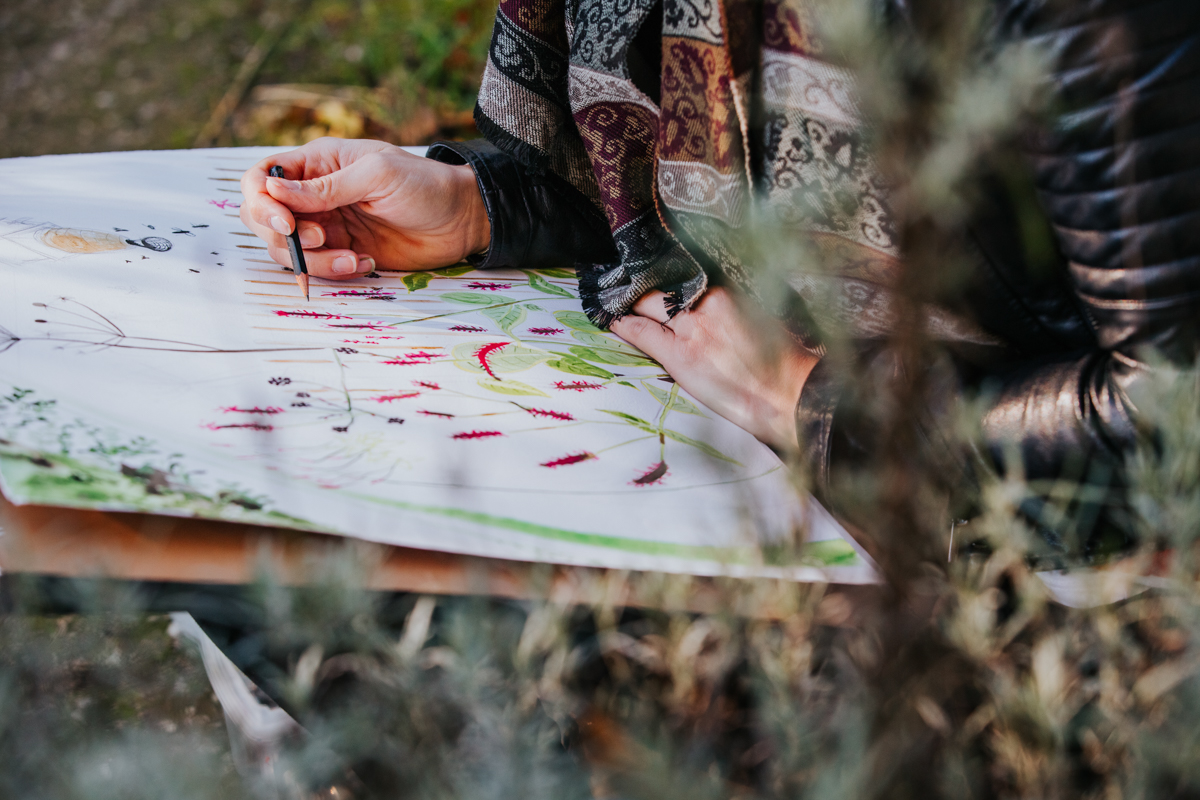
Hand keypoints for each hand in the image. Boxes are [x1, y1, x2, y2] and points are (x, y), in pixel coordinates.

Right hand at [239, 138, 489, 279]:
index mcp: (316, 163)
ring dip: (313, 261)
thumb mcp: (376, 175)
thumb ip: (326, 187)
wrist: (462, 219)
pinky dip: (333, 271)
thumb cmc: (424, 184)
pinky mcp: (343, 252)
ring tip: (352, 259)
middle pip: (263, 219)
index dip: (260, 201)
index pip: (261, 178)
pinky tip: (365, 264)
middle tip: (322, 238)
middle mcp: (314, 194)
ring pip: (289, 250)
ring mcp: (327, 225)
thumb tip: (272, 191)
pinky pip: (318, 268)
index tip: (286, 222)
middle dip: (285, 236)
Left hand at [609, 288, 819, 452]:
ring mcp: (693, 327)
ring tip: (611, 296)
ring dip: (629, 300)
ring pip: (648, 303)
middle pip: (664, 285)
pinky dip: (625, 324)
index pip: (685, 274)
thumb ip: (731, 309)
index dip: (665, 274)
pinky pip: (642, 332)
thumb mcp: (760, 320)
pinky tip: (612, 319)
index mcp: (728, 292)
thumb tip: (711, 308)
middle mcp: (708, 302)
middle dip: (643, 284)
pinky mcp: (681, 354)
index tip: (652, 269)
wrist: (791, 395)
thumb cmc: (784, 365)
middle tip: (625, 280)